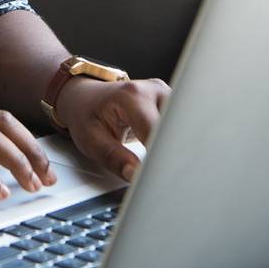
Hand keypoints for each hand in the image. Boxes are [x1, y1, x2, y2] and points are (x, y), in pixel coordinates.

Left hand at [56, 77, 170, 181]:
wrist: (85, 97)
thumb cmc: (86, 115)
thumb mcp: (90, 139)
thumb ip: (113, 158)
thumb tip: (134, 174)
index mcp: (133, 96)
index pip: (156, 133)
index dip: (159, 157)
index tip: (156, 176)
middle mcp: (155, 90)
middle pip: (176, 128)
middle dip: (172, 154)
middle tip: (164, 175)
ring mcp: (166, 94)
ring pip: (183, 127)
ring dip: (176, 147)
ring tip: (165, 164)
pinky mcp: (173, 102)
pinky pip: (181, 126)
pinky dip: (175, 142)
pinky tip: (168, 153)